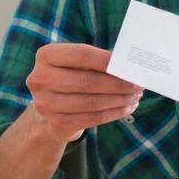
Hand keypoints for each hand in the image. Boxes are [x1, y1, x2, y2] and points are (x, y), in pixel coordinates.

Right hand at [25, 43, 143, 144]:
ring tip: (135, 95)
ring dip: (120, 99)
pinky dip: (114, 113)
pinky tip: (127, 107)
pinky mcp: (57, 123)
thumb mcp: (76, 63)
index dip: (108, 60)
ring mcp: (46, 104)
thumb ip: (98, 61)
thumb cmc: (71, 77)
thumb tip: (130, 65)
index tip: (129, 65)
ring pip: (93, 102)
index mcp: (46, 55)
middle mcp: (41, 79)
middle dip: (118, 83)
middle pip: (88, 81)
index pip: (81, 55)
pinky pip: (93, 118)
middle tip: (138, 83)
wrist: (49, 108)